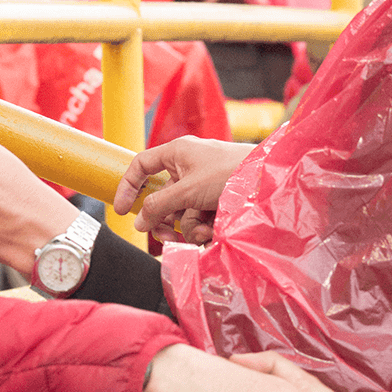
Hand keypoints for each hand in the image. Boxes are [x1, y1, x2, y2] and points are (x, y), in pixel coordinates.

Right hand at [114, 137, 251, 242]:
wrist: (269, 181)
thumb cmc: (229, 173)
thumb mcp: (188, 190)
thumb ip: (159, 206)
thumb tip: (139, 222)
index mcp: (176, 153)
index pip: (141, 166)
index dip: (128, 186)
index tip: (121, 210)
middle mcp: (187, 166)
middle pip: (161, 198)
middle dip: (164, 220)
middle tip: (167, 238)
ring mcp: (201, 184)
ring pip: (180, 212)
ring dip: (189, 227)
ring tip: (205, 231)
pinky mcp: (215, 199)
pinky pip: (198, 216)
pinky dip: (203, 226)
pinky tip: (214, 230)